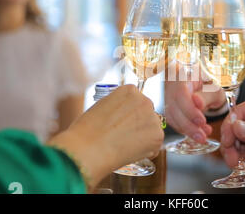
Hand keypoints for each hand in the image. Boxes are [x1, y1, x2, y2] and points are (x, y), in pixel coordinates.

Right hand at [48, 85, 163, 188]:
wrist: (88, 149)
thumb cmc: (87, 131)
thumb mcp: (102, 107)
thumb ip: (118, 107)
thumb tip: (125, 116)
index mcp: (129, 90)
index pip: (137, 102)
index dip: (129, 115)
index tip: (121, 124)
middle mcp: (145, 100)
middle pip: (147, 114)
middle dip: (139, 125)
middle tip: (124, 137)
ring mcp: (153, 118)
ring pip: (152, 130)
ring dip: (143, 138)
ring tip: (123, 146)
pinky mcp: (158, 136)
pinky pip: (155, 145)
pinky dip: (146, 152)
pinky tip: (130, 153)